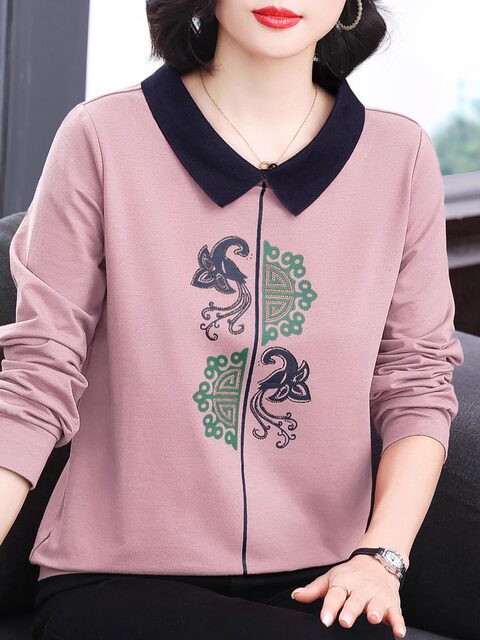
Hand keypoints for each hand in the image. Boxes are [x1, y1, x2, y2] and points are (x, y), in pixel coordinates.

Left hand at [291, 554, 406, 637]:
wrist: (378, 561)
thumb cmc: (351, 574)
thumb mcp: (331, 578)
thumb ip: (314, 590)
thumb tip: (296, 595)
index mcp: (343, 583)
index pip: (334, 595)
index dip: (329, 607)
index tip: (325, 619)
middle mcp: (360, 590)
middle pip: (355, 601)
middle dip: (351, 611)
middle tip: (345, 621)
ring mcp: (377, 596)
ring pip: (376, 605)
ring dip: (375, 612)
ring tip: (373, 618)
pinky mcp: (392, 603)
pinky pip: (396, 614)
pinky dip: (398, 622)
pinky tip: (398, 631)